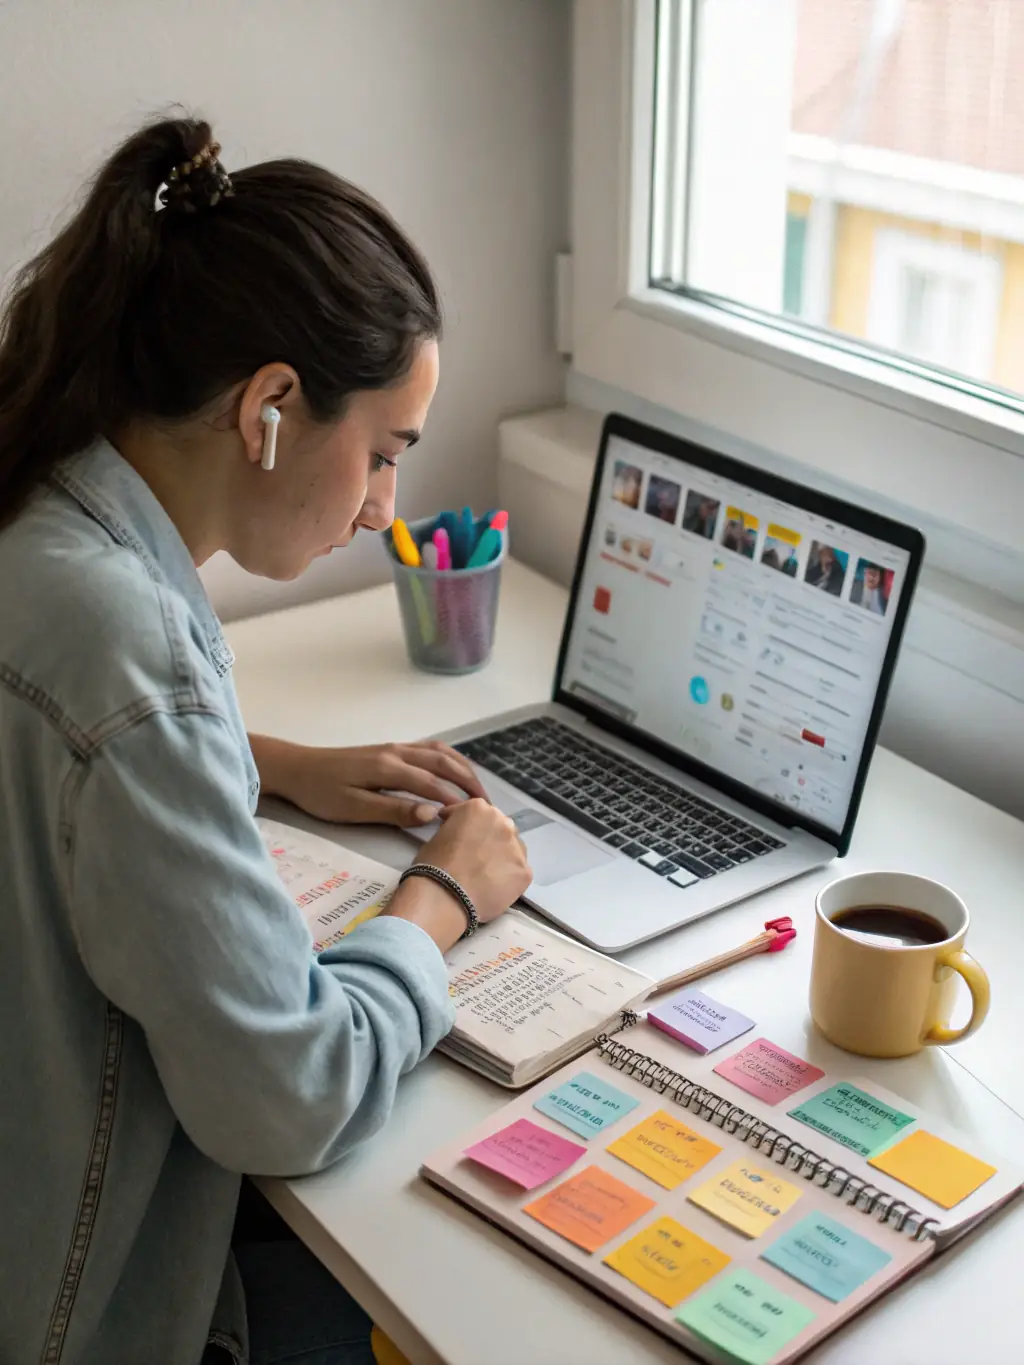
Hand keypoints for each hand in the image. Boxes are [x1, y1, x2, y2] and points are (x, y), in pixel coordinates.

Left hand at [248, 735, 485, 825]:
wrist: (295, 768)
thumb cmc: (320, 793)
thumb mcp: (353, 809)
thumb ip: (394, 811)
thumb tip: (432, 814)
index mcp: (389, 768)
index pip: (433, 783)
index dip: (456, 800)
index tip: (474, 819)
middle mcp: (396, 752)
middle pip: (443, 761)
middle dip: (469, 782)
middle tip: (487, 805)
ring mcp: (394, 748)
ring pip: (439, 751)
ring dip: (462, 768)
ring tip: (477, 789)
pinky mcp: (388, 749)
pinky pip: (428, 748)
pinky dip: (448, 758)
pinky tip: (453, 770)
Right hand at [415, 799, 532, 922]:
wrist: (444, 896)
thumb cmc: (434, 864)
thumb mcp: (439, 835)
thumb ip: (456, 829)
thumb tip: (460, 837)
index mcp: (479, 808)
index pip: (477, 812)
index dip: (467, 826)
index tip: (460, 837)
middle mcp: (503, 822)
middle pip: (500, 828)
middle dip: (490, 839)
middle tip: (477, 857)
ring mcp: (517, 847)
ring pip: (513, 850)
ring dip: (503, 856)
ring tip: (488, 874)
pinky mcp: (525, 871)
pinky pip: (517, 872)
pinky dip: (508, 878)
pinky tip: (495, 888)